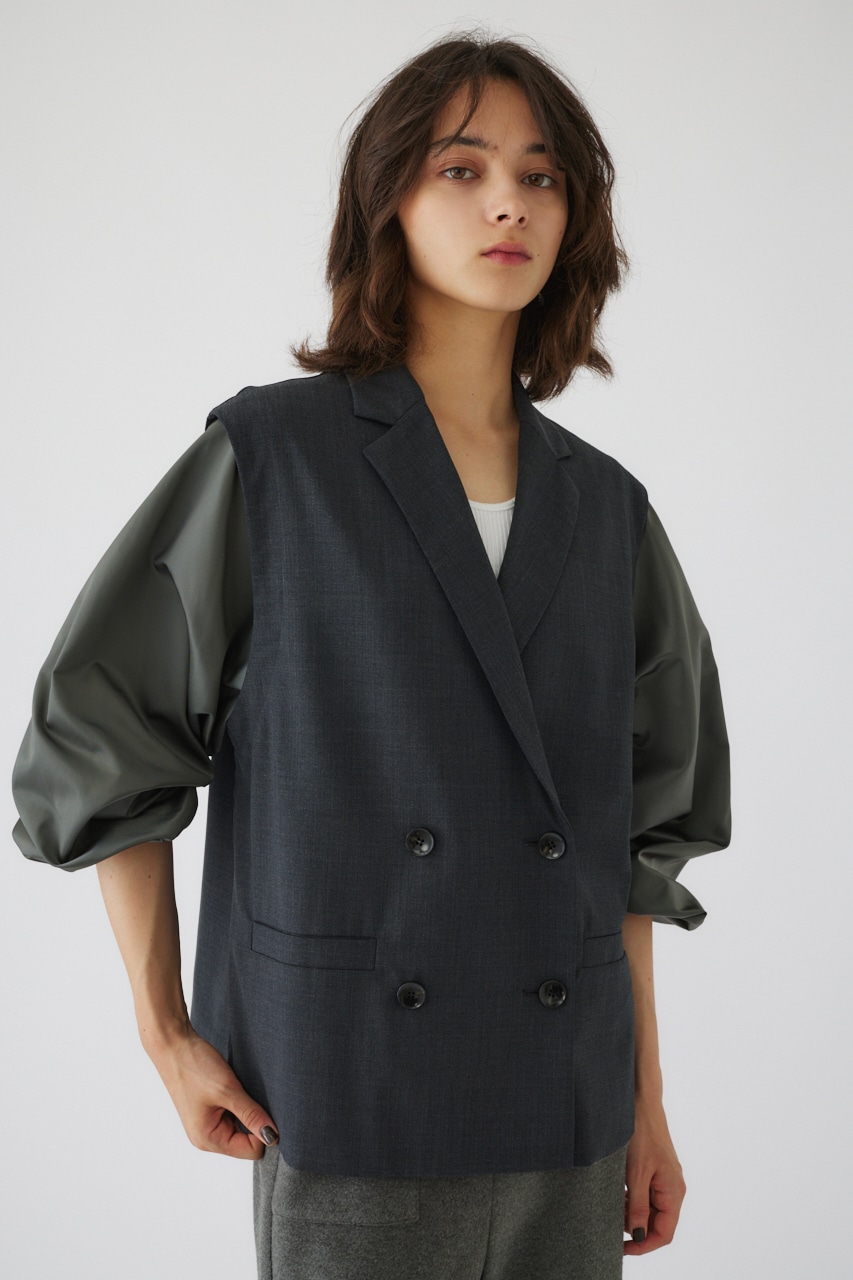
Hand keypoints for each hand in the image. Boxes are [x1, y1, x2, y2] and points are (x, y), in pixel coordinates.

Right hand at [145, 1021, 278, 1159]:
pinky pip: (232, 1113)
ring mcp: (206, 1123)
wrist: (173, 1044)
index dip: (264, 1131)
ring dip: (245, 1108)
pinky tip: (231, 1086)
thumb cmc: (193, 1066)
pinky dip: (237, 1101)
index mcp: (208, 1139)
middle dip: (254, 1119)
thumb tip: (273, 1136)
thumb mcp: (227, 1090)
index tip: (264, 1107)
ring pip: (240, 1125)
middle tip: (248, 1094)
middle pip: (246, 1140)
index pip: (251, 1150)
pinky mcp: (208, 1110)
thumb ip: (251, 1114)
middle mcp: (206, 1136)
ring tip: (236, 1088)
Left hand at [623, 1097, 685, 1253]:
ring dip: (633, 1213)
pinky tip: (619, 1194)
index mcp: (674, 1191)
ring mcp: (665, 1179)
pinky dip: (633, 1200)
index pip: (664, 1233)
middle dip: (636, 1228)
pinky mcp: (656, 1171)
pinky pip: (646, 1195)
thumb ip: (638, 1207)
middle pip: (658, 1223)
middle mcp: (673, 1188)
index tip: (623, 1248)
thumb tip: (638, 1235)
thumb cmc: (641, 1133)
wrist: (641, 1102)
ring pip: (650, 1209)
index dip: (644, 1245)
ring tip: (614, 1206)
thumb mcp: (635, 1174)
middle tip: (613, 1224)